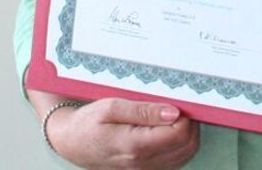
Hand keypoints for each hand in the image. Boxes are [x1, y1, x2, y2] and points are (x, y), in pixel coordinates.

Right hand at [38, 96, 198, 169]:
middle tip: (180, 104)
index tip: (180, 99)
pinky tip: (168, 129)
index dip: (187, 115)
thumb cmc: (88, 122)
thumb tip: (174, 111)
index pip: (179, 134)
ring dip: (187, 135)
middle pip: (187, 146)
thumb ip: (144, 110)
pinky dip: (179, 145)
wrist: (70, 142)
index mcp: (135, 146)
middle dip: (191, 124)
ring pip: (184, 156)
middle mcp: (143, 164)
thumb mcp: (112, 107)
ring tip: (174, 115)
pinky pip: (174, 162)